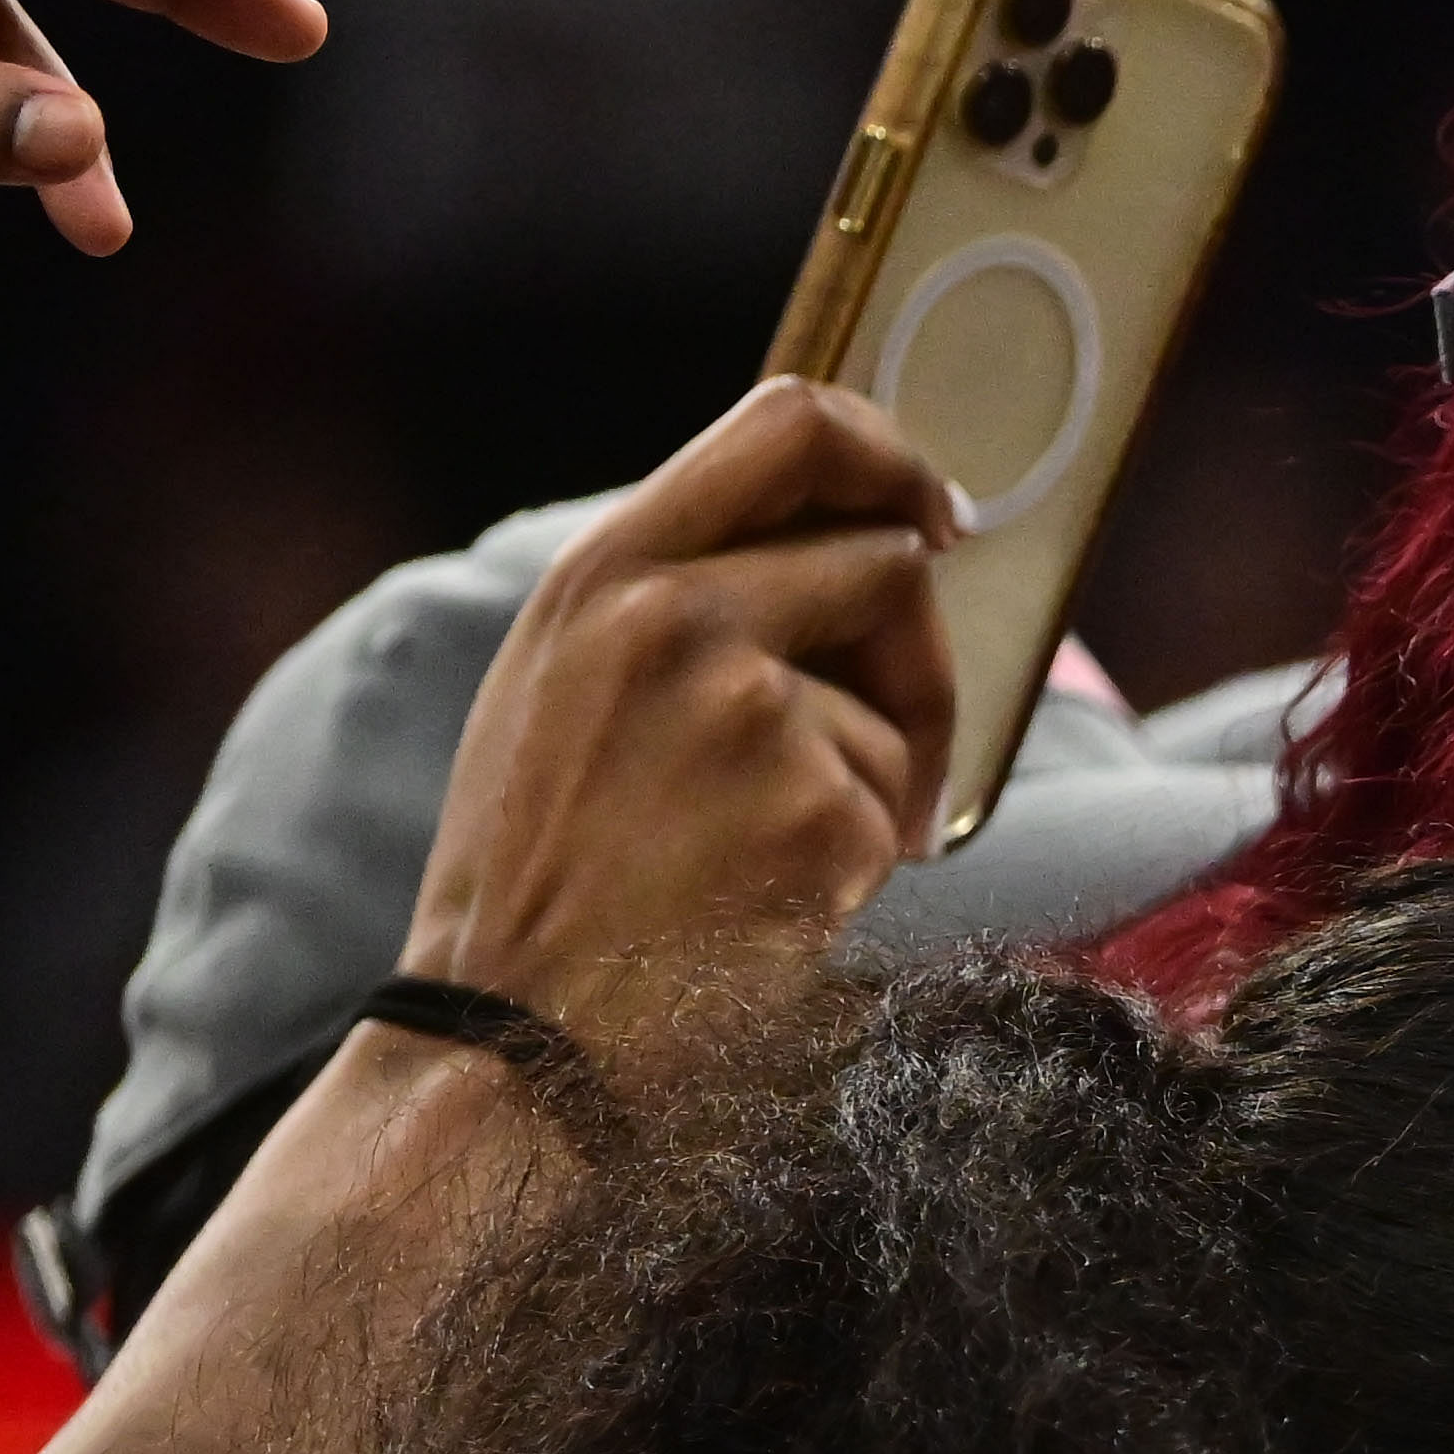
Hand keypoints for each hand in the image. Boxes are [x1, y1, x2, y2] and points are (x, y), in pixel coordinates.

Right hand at [400, 378, 959, 1037]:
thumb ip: (675, 592)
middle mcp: (673, 614)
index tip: (935, 515)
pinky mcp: (814, 807)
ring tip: (780, 849)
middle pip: (888, 563)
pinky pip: (895, 806)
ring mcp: (747, 708)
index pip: (791, 423)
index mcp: (604, 570)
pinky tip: (772, 904)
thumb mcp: (565, 684)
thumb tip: (855, 538)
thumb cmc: (545, 869)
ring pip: (903, 700)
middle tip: (888, 754)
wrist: (517, 1030)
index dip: (894, 456)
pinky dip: (862, 863)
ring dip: (879, 778)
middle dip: (915, 662)